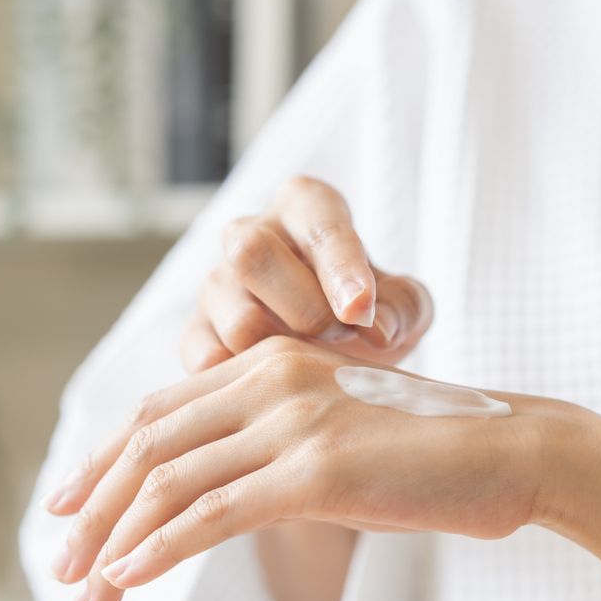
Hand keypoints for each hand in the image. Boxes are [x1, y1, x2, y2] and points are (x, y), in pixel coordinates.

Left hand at [44, 336, 597, 600]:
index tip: (68, 505)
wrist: (515, 449)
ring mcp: (295, 421)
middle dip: (93, 507)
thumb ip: (279, 445)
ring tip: (84, 590)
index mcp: (276, 364)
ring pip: (171, 481)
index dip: (104, 461)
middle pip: (149, 443)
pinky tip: (128, 576)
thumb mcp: (341, 431)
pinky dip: (160, 548)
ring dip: (114, 540)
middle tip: (61, 561)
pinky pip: (214, 513)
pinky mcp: (318, 471)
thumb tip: (223, 495)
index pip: (162, 412)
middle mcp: (274, 381)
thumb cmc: (433, 450)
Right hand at [182, 176, 432, 372]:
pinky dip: (244, 382)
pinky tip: (276, 392)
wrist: (338, 354)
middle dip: (304, 307)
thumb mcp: (405, 304)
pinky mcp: (196, 334)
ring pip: (235, 315)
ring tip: (318, 367)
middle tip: (343, 337)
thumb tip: (379, 329)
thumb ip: (403, 306)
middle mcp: (251, 234)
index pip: (317, 222)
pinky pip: (206, 360)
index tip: (361, 311)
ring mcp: (217, 286)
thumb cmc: (371, 312)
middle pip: (251, 252)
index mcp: (307, 208)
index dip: (340, 267)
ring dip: (281, 352)